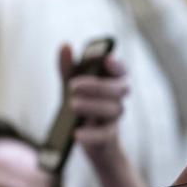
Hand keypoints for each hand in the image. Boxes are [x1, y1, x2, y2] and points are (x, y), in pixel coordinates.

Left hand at [60, 44, 128, 168]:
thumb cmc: (81, 108)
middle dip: (97, 86)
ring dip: (93, 106)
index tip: (107, 60)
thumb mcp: (71, 88)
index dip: (117, 66)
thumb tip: (65, 45)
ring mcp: (114, 119)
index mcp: (110, 84)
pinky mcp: (108, 138)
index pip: (122, 72)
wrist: (85, 140)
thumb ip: (68, 69)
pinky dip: (91, 134)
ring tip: (72, 104)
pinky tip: (76, 133)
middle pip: (119, 89)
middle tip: (73, 86)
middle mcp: (117, 100)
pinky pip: (105, 135)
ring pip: (114, 110)